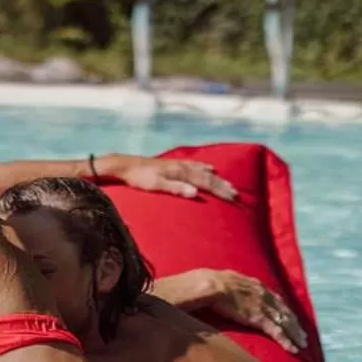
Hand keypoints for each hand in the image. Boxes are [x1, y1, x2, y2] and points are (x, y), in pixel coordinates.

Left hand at [99, 155, 237, 200]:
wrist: (125, 165)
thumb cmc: (139, 178)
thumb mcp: (156, 185)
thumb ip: (176, 188)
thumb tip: (195, 192)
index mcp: (181, 172)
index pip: (206, 181)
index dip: (220, 190)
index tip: (233, 197)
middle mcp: (182, 166)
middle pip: (207, 176)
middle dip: (222, 185)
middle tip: (237, 194)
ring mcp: (178, 164)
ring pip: (203, 170)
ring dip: (217, 178)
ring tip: (228, 184)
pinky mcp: (173, 165)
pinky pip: (195, 165)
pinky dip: (205, 167)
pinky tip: (210, 168)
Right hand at [198, 269, 307, 353]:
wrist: (212, 285)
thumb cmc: (212, 283)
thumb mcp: (229, 280)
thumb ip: (235, 286)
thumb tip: (230, 288)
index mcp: (258, 286)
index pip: (277, 300)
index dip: (285, 310)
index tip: (291, 318)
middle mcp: (265, 296)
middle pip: (285, 312)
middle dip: (295, 324)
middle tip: (303, 335)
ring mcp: (264, 308)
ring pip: (286, 323)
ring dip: (295, 335)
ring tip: (302, 345)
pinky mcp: (259, 319)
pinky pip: (277, 332)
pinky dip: (287, 341)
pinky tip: (294, 350)